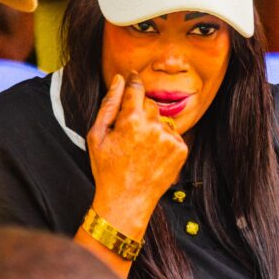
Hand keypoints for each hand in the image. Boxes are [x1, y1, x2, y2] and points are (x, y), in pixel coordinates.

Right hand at [86, 71, 187, 237]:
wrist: (127, 201)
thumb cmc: (107, 169)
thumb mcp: (97, 135)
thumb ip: (109, 104)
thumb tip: (119, 79)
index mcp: (131, 120)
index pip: (136, 88)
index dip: (133, 82)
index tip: (132, 78)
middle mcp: (154, 126)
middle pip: (149, 105)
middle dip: (140, 113)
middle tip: (128, 134)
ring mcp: (170, 139)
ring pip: (161, 120)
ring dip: (152, 128)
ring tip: (140, 149)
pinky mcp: (181, 150)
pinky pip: (172, 135)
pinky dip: (163, 141)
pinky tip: (151, 156)